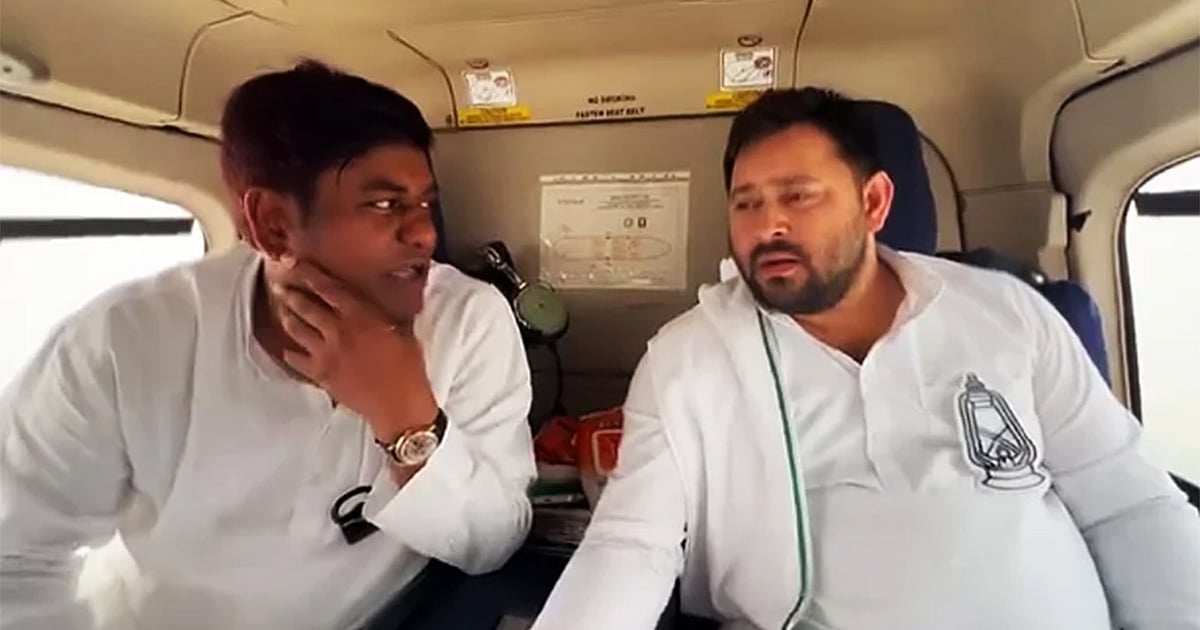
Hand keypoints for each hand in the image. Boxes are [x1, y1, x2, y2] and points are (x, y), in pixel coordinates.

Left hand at [275, 261, 437, 440]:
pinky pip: (297, 360)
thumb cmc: (408, 367)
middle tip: (280, 284)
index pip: (328, 288)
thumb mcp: (403, 331)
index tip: (297, 264)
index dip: (309, 274)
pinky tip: (288, 349)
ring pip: (296, 329)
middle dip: (291, 293)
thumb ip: (387, 313)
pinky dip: (290, 353)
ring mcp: (326, 353)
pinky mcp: (321, 374)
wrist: (399, 404)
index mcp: (360, 315)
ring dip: (287, 316)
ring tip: (282, 309)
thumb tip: (389, 297)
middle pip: (305, 306)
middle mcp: (338, 330)